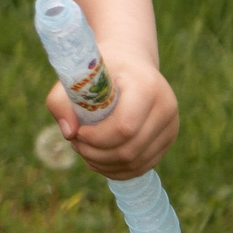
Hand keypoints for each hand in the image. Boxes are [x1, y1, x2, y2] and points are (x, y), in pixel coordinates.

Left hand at [45, 51, 177, 181]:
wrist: (130, 63)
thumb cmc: (99, 70)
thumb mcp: (76, 77)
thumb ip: (61, 102)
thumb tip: (69, 134)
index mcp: (146, 86)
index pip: (124, 126)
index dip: (96, 137)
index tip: (77, 132)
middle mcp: (166, 107)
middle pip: (130, 150)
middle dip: (96, 154)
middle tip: (76, 143)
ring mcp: (171, 126)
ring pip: (135, 163)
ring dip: (104, 164)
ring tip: (84, 150)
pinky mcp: (168, 140)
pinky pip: (142, 167)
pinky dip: (116, 169)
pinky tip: (98, 161)